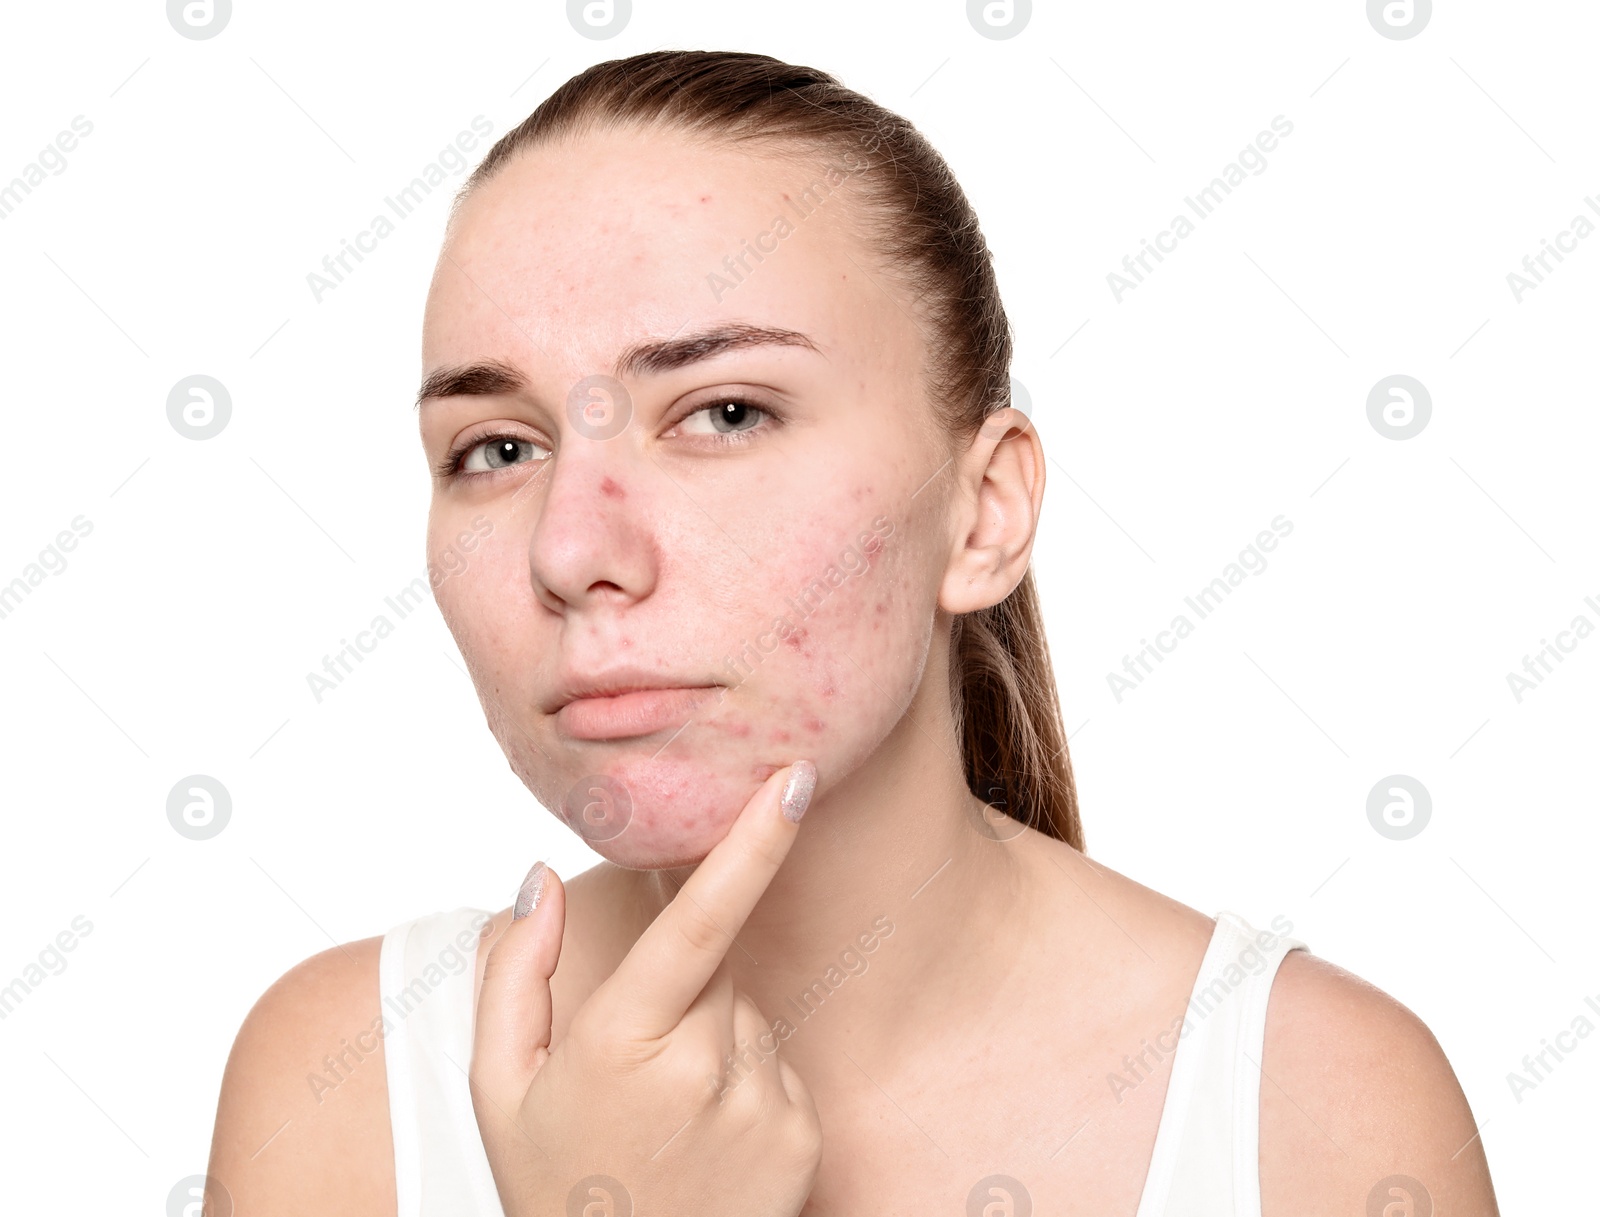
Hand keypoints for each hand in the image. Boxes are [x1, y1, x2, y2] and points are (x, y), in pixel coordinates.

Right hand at [470, 761, 821, 1216]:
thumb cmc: (552, 1185)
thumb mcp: (500, 1088)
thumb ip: (513, 972)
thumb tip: (534, 875)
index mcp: (623, 1042)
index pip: (698, 920)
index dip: (752, 841)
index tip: (796, 778)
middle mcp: (706, 1068)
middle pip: (715, 965)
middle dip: (683, 987)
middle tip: (634, 1067)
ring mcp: (763, 1103)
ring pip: (747, 1015)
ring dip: (714, 1040)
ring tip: (667, 1118)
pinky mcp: (803, 1134)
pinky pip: (778, 1064)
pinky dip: (747, 1083)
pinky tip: (706, 1140)